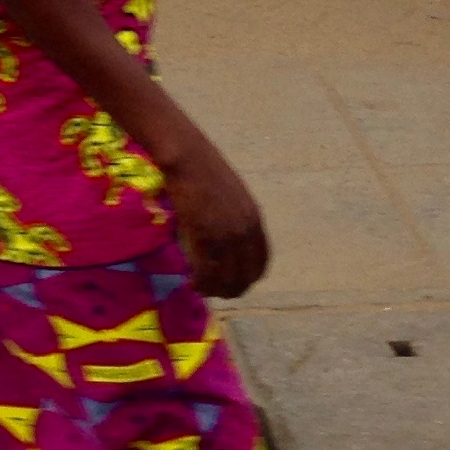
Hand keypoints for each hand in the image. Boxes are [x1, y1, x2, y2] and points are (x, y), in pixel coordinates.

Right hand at [159, 134, 269, 299]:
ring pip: (226, 279)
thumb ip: (239, 220)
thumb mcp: (234, 197)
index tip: (235, 284)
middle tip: (215, 290)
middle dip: (232, 289)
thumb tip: (233, 244)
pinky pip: (206, 272)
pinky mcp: (206, 236)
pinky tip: (193, 281)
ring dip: (215, 289)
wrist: (188, 159)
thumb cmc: (206, 172)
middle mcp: (246, 231)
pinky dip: (201, 282)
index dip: (249, 279)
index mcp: (255, 220)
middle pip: (246, 276)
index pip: (261, 263)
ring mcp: (226, 234)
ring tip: (202, 287)